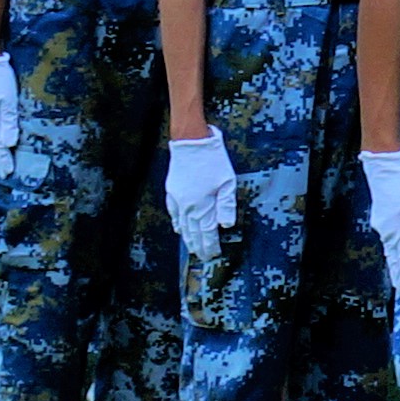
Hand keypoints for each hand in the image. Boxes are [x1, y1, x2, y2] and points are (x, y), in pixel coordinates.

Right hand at [163, 131, 236, 254]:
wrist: (191, 143)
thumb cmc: (212, 160)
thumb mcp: (227, 182)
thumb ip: (226, 205)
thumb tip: (225, 225)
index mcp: (202, 205)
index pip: (206, 232)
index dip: (210, 245)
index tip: (213, 254)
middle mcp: (188, 206)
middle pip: (193, 232)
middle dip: (199, 246)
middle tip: (204, 257)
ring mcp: (178, 199)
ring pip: (182, 225)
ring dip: (188, 238)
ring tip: (193, 248)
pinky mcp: (172, 191)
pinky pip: (173, 213)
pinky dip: (177, 224)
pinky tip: (179, 229)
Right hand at [362, 145, 399, 291]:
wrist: (383, 164)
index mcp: (397, 230)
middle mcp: (387, 230)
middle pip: (395, 257)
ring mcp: (383, 223)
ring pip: (391, 249)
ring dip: (396, 264)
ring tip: (398, 278)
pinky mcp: (382, 215)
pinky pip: (389, 239)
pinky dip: (393, 251)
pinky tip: (395, 253)